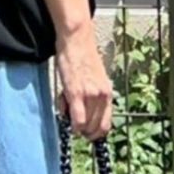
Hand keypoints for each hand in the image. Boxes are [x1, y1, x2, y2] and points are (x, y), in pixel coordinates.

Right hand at [55, 24, 112, 140]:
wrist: (76, 40)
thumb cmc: (82, 57)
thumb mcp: (95, 79)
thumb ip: (93, 96)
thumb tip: (84, 114)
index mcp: (107, 93)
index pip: (106, 124)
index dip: (95, 133)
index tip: (86, 133)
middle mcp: (102, 96)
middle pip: (95, 128)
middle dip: (84, 131)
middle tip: (74, 124)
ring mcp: (90, 95)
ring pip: (86, 126)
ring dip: (75, 125)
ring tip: (67, 109)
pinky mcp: (76, 92)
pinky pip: (77, 119)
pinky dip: (73, 124)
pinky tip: (66, 116)